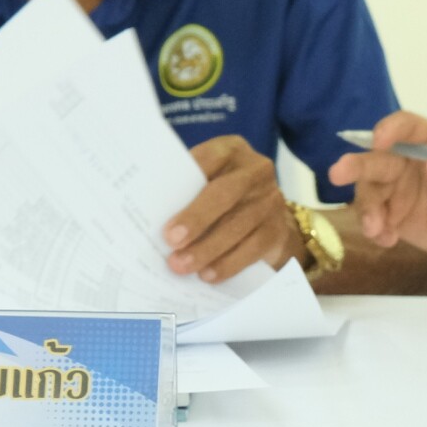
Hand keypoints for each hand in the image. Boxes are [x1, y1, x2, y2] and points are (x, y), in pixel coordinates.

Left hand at [165, 136, 299, 283]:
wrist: (267, 218)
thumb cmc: (222, 198)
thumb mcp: (207, 182)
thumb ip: (185, 190)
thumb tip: (149, 215)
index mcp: (231, 151)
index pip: (209, 157)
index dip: (188, 176)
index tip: (163, 199)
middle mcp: (255, 171)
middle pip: (225, 193)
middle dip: (196, 218)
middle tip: (171, 240)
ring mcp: (271, 200)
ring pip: (238, 225)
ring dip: (206, 249)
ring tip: (180, 265)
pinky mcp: (278, 229)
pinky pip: (253, 248)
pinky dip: (228, 264)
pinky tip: (208, 275)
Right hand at [328, 111, 426, 257]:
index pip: (407, 127)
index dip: (391, 130)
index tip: (379, 141)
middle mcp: (409, 161)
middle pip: (377, 157)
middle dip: (356, 165)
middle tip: (337, 173)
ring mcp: (398, 189)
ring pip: (369, 190)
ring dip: (366, 208)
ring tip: (377, 229)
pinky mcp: (393, 215)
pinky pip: (374, 219)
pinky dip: (375, 229)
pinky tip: (387, 240)